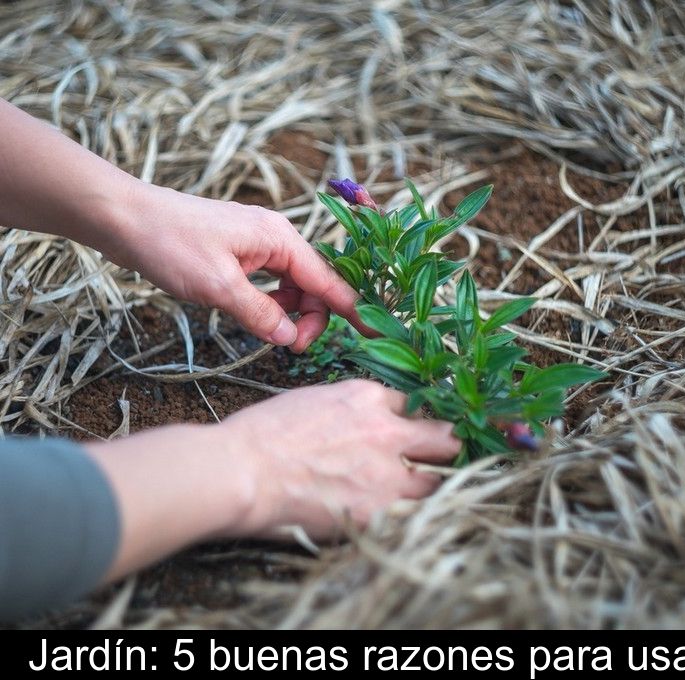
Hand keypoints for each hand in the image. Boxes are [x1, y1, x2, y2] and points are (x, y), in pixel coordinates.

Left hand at [110, 183, 364, 352]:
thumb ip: (260, 314)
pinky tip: (256, 315)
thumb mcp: (219, 287)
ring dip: (289, 311)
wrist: (126, 217)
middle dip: (310, 317)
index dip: (352, 310)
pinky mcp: (241, 252)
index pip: (328, 280)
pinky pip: (271, 281)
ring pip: (292, 285)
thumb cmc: (171, 244)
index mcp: (280, 239)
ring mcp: (258, 243)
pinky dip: (271, 302)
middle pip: (313, 284)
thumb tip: (289, 338)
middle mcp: (276, 238)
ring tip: (272, 333)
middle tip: (290, 347)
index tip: (374, 334)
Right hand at [222, 380, 461, 539]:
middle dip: (444, 447)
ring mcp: (387, 473)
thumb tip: (365, 424)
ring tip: (413, 495)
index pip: (412, 404)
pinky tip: (392, 518)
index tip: (412, 433)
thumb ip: (351, 410)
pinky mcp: (379, 511)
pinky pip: (410, 515)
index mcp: (367, 398)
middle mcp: (387, 431)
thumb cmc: (263, 435)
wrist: (242, 471)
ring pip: (436, 481)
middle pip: (443, 437)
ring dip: (427, 486)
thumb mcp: (314, 401)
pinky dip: (405, 517)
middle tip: (440, 459)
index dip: (412, 420)